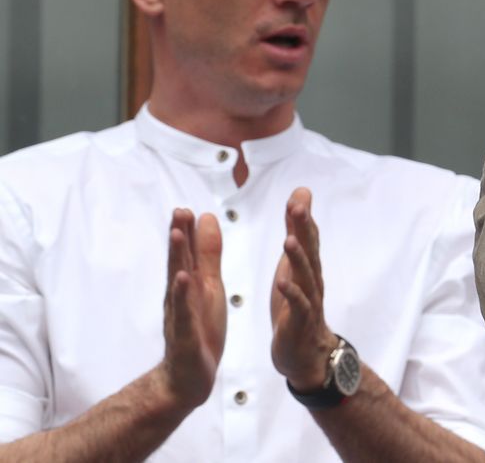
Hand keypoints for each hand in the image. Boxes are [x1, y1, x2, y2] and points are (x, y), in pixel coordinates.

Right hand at [156, 208, 225, 411]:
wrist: (188, 376)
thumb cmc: (200, 328)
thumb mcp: (209, 287)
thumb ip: (207, 255)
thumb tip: (206, 221)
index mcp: (190, 285)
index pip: (186, 253)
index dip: (187, 230)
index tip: (187, 206)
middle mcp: (180, 297)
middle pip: (178, 262)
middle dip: (179, 236)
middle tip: (179, 210)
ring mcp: (180, 315)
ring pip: (178, 283)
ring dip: (177, 258)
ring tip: (177, 234)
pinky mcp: (186, 334)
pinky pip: (184, 312)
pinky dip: (183, 295)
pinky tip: (183, 279)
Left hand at [270, 188, 338, 391]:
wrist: (305, 352)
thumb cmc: (297, 305)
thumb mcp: (293, 266)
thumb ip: (297, 234)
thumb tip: (300, 201)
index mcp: (306, 267)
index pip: (308, 237)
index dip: (303, 217)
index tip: (299, 195)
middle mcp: (311, 280)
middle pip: (309, 251)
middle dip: (304, 228)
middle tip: (298, 207)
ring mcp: (308, 301)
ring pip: (305, 276)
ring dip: (298, 258)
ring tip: (288, 240)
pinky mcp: (299, 322)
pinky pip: (298, 306)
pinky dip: (292, 294)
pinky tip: (283, 283)